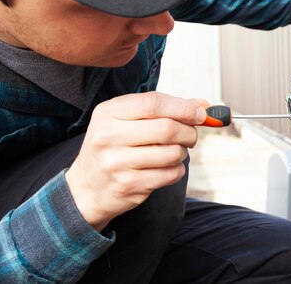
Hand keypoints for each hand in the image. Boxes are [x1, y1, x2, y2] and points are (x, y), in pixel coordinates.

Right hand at [65, 92, 207, 230]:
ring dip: (183, 152)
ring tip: (175, 151)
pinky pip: (170, 174)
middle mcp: (108, 136)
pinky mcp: (128, 185)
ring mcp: (116, 163)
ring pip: (172, 153)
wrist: (87, 187)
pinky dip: (177, 169)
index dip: (184, 107)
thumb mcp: (128, 120)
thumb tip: (203, 105)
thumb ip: (164, 108)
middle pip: (167, 128)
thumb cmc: (115, 146)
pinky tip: (167, 167)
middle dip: (189, 132)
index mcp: (108, 112)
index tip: (201, 113)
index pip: (153, 103)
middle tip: (191, 135)